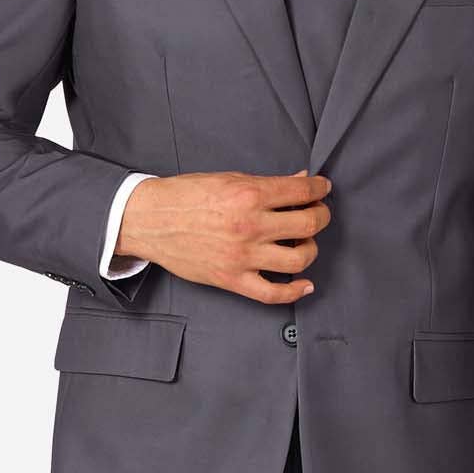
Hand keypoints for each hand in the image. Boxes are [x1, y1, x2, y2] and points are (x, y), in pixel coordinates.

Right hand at [116, 167, 331, 303]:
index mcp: (249, 195)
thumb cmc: (186, 195)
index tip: (323, 188)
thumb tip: (300, 182)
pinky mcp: (232, 279)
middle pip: (308, 225)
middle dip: (321, 216)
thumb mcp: (228, 179)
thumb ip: (266, 184)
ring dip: (310, 249)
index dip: (320, 189)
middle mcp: (250, 226)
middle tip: (318, 212)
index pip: (301, 192)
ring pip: (298, 260)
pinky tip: (305, 284)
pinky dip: (294, 291)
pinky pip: (272, 293)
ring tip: (304, 242)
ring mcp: (242, 256)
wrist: (150, 219)